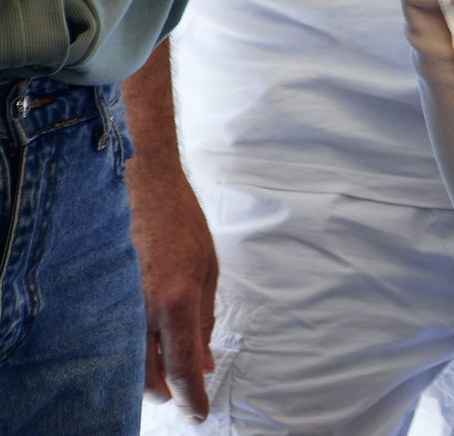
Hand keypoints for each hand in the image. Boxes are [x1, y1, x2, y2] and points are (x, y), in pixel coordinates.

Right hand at [125, 152, 217, 416]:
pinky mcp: (99, 296)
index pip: (184, 366)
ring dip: (142, 375)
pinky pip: (109, 338)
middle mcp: (141, 307)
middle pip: (146, 375)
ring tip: (160, 376)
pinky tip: (136, 350)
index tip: (199, 413)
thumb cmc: (180, 223)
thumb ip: (205, 321)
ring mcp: (116, 303)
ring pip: (123, 361)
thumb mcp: (208, 270)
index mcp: (177, 300)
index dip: (192, 396)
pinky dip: (123, 352)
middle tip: (179, 395)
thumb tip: (205, 363)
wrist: (140, 185)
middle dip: (164, 392)